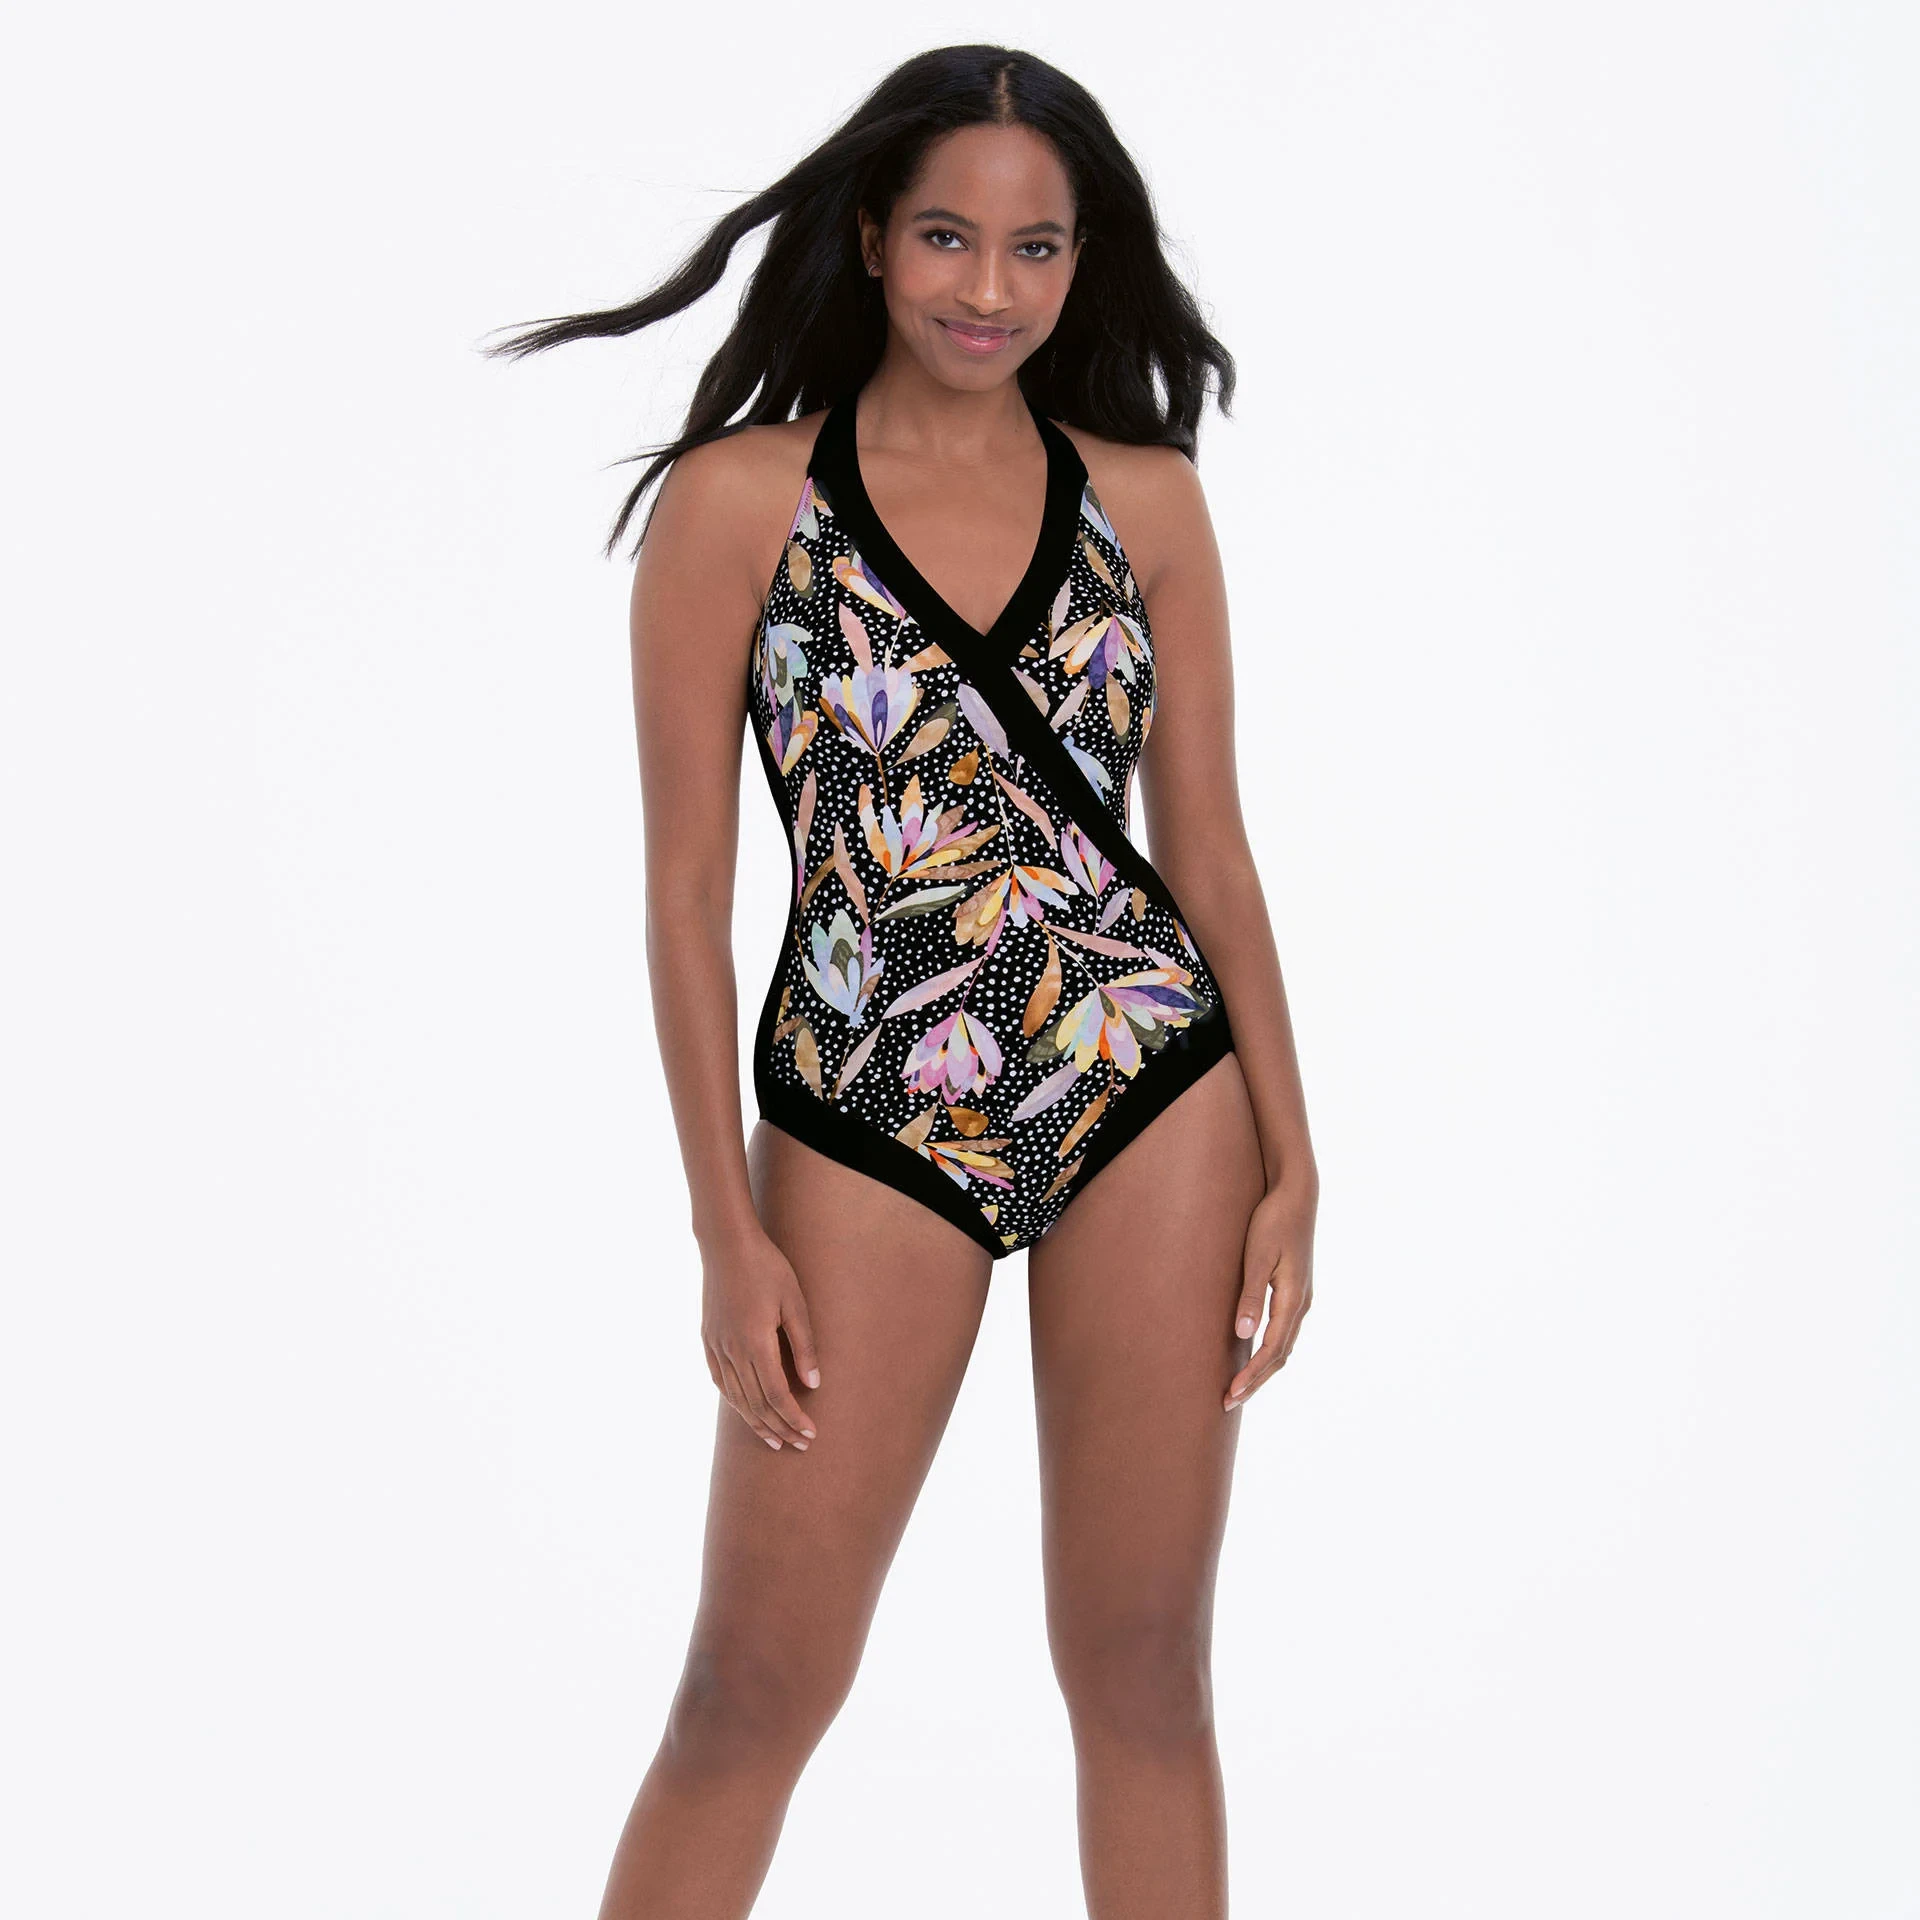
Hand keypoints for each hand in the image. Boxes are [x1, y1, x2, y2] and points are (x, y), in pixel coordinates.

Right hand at [700, 1227, 821, 1450]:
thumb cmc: (767, 1267)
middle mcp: (732, 1351)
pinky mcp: (709, 1340)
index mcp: (755, 1343)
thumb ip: (804, 1345)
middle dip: (780, 1428)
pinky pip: (721, 1382)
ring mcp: (716, 1347)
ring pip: (736, 1398)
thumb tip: (814, 1384)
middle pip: (756, 1404)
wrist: (726, 1245)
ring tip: (774, 1440)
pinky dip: (735, 1403)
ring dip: (756, 1422)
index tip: (810, 1434)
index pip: (776, 1396)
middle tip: (799, 1445)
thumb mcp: (795, 1302)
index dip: (794, 1418)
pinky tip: (745, 1411)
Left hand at [1225, 1174, 1316, 1410]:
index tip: (1231, 1394)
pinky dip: (1269, 1352)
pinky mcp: (1295, 1291)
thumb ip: (1250, 1296)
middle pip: (1279, 1356)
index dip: (1251, 1376)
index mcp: (1293, 1300)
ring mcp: (1301, 1298)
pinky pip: (1283, 1332)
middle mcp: (1301, 1304)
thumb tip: (1243, 1335)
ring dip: (1262, 1369)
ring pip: (1283, 1346)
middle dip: (1255, 1381)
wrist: (1296, 1195)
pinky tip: (1253, 1355)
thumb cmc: (1272, 1222)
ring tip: (1239, 1387)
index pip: (1271, 1350)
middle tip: (1228, 1402)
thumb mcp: (1256, 1257)